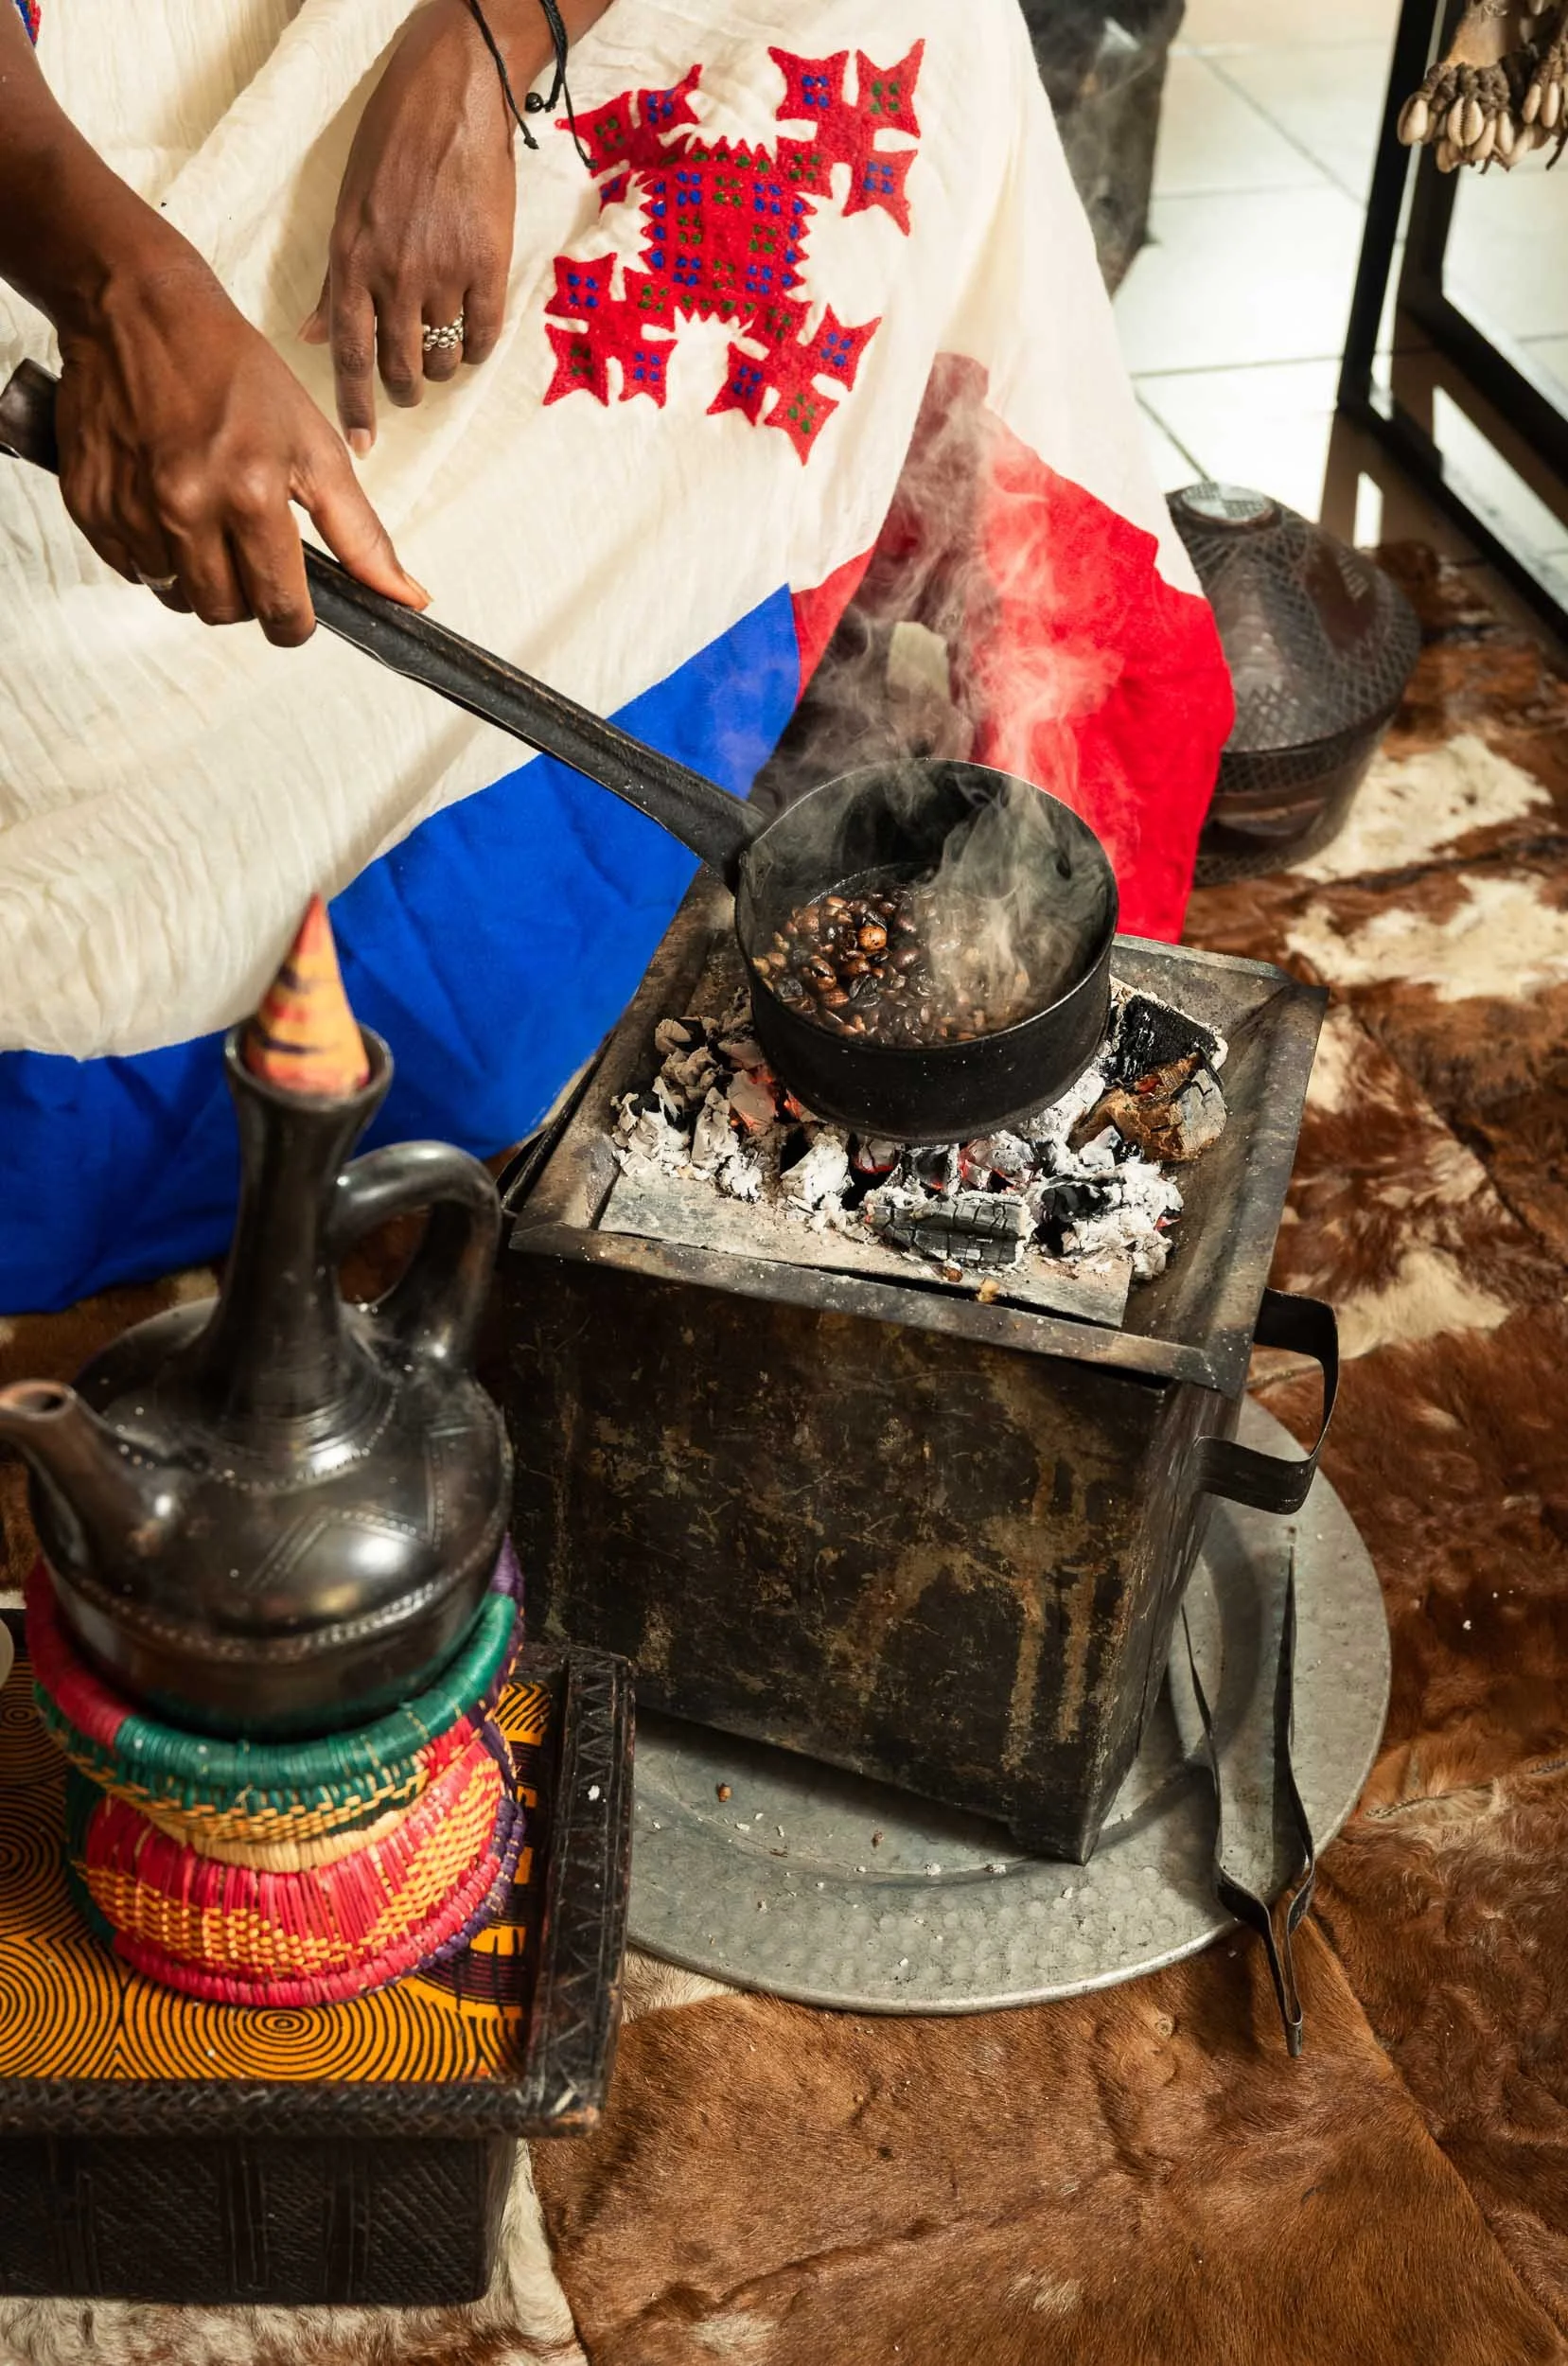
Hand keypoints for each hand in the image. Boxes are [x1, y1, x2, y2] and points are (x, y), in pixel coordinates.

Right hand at [55, 249, 427, 645]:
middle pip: (224, 612)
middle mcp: (185, 508)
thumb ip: (361, 534)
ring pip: (175, 595)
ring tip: (206, 518)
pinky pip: (131, 568)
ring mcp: (130, 509)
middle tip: (248, 547)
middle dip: (245, 596)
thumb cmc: (235, 372)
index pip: (280, 611)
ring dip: (197, 576)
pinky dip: (153, 553)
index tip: (295, 606)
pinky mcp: (88, 505)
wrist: (139, 311)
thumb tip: (408, 598)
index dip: (294, 621)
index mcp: (251, 494)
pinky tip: (164, 504)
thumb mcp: (315, 446)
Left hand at [302, 0, 523, 449]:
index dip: (355, 407)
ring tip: (440, 350)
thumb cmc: (392, 144)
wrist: (453, 96)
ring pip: (442, 357)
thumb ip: (335, 280)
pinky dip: (475, 345)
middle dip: (404, 388)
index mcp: (352, 261)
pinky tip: (471, 334)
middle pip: (399, 367)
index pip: (349, 354)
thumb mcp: (346, 207)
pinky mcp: (488, 265)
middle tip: (409, 385)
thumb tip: (315, 335)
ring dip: (441, 366)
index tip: (362, 446)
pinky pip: (482, 334)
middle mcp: (394, 275)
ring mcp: (443, 273)